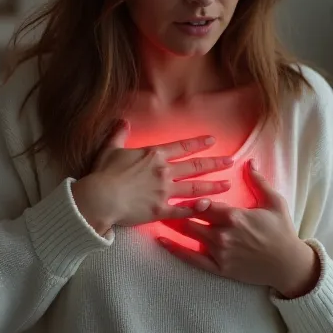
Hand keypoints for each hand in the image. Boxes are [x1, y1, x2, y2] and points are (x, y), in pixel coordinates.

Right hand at [71, 120, 234, 234]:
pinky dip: (197, 210)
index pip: (182, 147)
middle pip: (195, 166)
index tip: (213, 140)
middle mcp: (164, 171)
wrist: (100, 197)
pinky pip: (183, 211)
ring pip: (195, 188)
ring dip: (213, 186)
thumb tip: (123, 122)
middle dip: (215, 163)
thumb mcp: (110, 149)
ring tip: (228, 184)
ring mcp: (165, 192)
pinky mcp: (161, 211)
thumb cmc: (104, 173)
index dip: (198, 143)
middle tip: (231, 161)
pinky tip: (210, 208)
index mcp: (154, 155)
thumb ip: (119, 135)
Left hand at [159, 159, 319, 297]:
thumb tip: (249, 161)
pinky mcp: (219, 268)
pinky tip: (162, 241)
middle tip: (160, 198)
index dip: (190, 195)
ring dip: (174, 224)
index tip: (178, 187)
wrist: (289, 265)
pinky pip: (192, 259)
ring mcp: (219, 253)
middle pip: (192, 218)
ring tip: (157, 214)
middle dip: (177, 209)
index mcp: (234, 215)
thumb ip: (258, 181)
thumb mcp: (274, 202)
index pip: (204, 202)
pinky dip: (175, 250)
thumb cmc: (282, 231)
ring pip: (189, 236)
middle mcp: (223, 234)